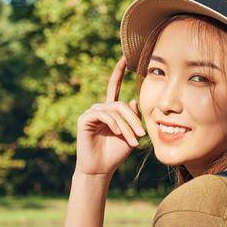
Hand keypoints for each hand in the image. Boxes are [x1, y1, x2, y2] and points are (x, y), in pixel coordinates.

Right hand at [75, 55, 145, 177]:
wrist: (101, 169)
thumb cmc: (115, 153)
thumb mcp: (130, 134)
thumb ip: (132, 117)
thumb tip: (132, 101)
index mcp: (110, 110)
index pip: (114, 87)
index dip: (118, 72)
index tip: (124, 57)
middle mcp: (99, 109)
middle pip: (120, 105)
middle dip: (133, 119)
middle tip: (142, 135)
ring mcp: (91, 113)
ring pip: (114, 111)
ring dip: (126, 126)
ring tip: (133, 140)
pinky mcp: (84, 119)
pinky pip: (103, 115)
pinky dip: (113, 123)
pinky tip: (117, 133)